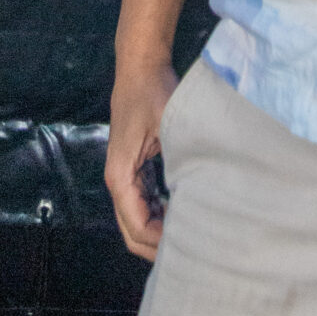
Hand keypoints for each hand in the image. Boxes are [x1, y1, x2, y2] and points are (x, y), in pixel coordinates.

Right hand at [106, 57, 176, 261]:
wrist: (140, 66)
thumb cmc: (154, 92)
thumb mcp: (169, 126)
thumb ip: (178, 162)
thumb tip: (199, 197)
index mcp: (120, 175)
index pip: (137, 227)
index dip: (161, 241)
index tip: (190, 243)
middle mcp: (117, 180)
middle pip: (132, 232)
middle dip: (157, 245)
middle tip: (191, 249)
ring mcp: (124, 175)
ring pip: (136, 220)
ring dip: (158, 231)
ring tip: (190, 234)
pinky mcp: (133, 168)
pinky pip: (142, 203)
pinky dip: (158, 215)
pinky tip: (182, 213)